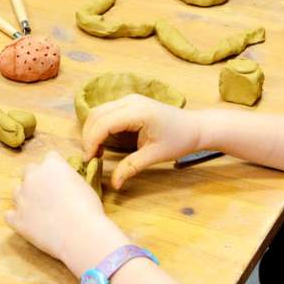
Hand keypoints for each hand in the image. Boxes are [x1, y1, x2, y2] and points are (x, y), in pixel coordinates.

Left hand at [6, 148, 125, 275]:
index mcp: (51, 165)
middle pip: (30, 170)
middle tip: (50, 194)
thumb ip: (68, 179)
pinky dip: (18, 219)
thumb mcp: (83, 185)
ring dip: (26, 198)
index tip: (62, 179)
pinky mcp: (16, 219)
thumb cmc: (88, 210)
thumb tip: (64, 184)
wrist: (80, 234)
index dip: (57, 169)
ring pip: (17, 192)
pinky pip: (10, 215)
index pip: (50, 158)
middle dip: (38, 179)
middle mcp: (32, 176)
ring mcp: (21, 198)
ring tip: (41, 212)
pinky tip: (30, 224)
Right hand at [80, 95, 205, 188]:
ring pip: (98, 112)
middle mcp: (130, 101)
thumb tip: (114, 184)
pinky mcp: (128, 103)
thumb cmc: (179, 140)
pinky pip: (106, 112)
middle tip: (89, 159)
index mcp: (138, 112)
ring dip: (92, 131)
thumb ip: (131, 167)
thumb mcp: (154, 155)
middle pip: (96, 115)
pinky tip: (102, 143)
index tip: (89, 160)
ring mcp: (129, 99)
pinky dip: (99, 126)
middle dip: (88, 137)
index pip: (103, 123)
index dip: (92, 141)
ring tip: (95, 153)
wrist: (194, 127)